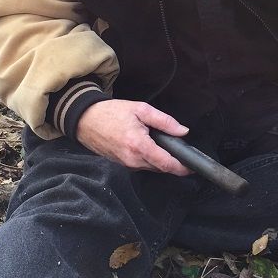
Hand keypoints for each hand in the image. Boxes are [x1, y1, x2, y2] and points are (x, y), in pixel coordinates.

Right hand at [76, 100, 191, 175]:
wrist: (85, 120)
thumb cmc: (111, 113)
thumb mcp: (141, 109)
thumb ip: (164, 121)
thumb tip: (183, 131)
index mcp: (139, 146)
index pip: (166, 164)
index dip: (182, 168)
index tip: (192, 167)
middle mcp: (132, 160)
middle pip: (161, 168)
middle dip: (172, 161)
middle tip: (177, 147)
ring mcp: (126, 164)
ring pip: (151, 168)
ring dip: (160, 160)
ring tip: (160, 144)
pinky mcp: (122, 165)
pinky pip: (141, 166)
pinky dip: (148, 159)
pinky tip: (147, 146)